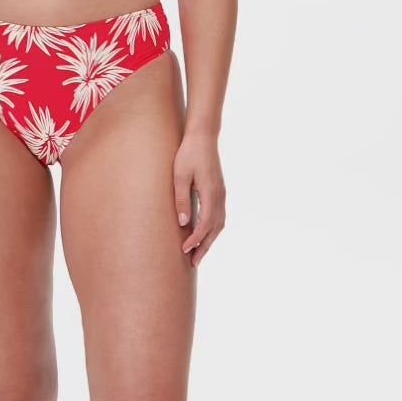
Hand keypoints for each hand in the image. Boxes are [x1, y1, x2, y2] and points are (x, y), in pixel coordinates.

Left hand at [172, 132, 225, 268]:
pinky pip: (219, 216)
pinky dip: (212, 230)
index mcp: (210, 193)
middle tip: (193, 263)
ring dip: (209, 240)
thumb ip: (181, 199)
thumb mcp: (180, 175)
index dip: (196, 239)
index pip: (205, 223)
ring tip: (198, 254)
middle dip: (204, 247)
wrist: (203, 137)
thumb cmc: (188, 154)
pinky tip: (204, 235)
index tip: (185, 249)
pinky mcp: (219, 192)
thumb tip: (183, 223)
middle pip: (215, 229)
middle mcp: (219, 196)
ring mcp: (221, 194)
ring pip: (219, 224)